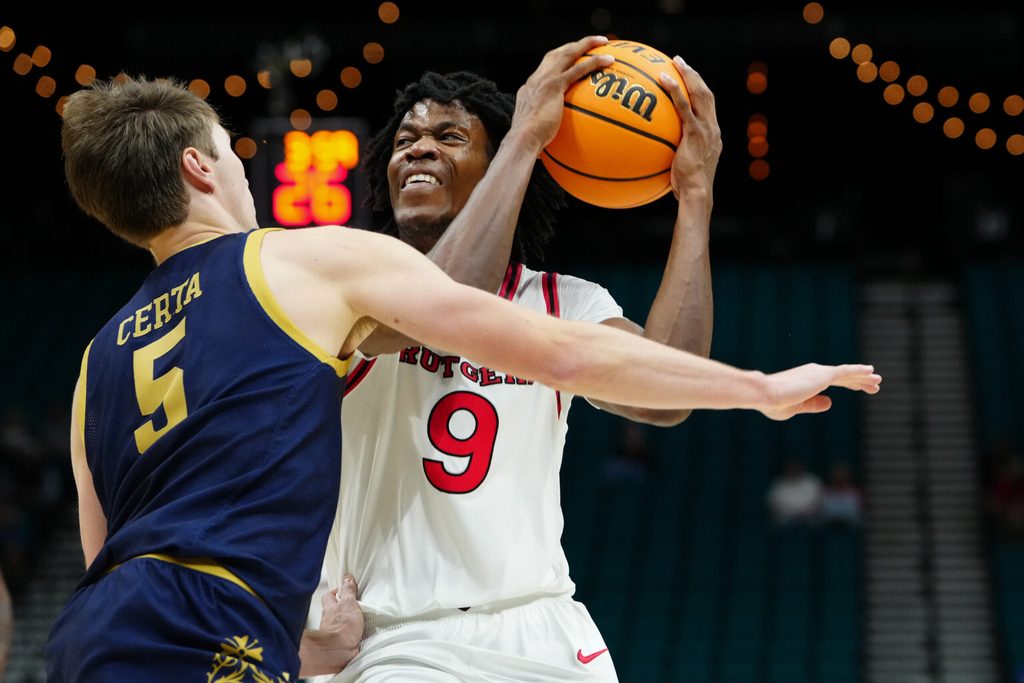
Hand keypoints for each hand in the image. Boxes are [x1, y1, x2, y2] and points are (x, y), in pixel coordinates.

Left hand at [299, 575, 362, 675]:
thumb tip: (347, 578)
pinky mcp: (341, 644)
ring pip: (340, 623)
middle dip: (343, 608)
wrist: (339, 653)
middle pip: (334, 610)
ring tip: (360, 620)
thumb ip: (348, 591)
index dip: (336, 591)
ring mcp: (334, 633)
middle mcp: (329, 620)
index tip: (345, 589)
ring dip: (348, 622)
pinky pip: (346, 636)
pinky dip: (351, 634)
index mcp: (330, 608)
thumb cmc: (341, 628)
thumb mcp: (348, 603)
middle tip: (355, 605)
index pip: (329, 595)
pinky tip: (359, 634)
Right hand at [512, 35, 614, 151]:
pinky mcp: (554, 85)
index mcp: (528, 92)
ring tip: (603, 42)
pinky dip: (595, 62)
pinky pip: (578, 68)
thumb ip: (541, 139)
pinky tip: (610, 61)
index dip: (557, 63)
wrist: (521, 141)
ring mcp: (544, 80)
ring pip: (567, 53)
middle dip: (572, 47)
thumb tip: (542, 156)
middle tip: (589, 44)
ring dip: (586, 44)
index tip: (569, 63)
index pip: (544, 72)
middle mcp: (535, 81)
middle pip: (555, 55)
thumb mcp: (533, 139)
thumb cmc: (526, 147)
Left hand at [659, 56, 722, 198]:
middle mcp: (713, 129)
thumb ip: (677, 156)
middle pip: (707, 94)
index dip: (699, 90)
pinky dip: (674, 90)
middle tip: (680, 63)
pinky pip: (684, 106)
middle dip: (694, 76)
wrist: (697, 193)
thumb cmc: (687, 188)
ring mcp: (706, 129)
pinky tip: (662, 80)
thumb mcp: (684, 169)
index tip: (688, 79)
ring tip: (675, 63)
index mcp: (713, 135)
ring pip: (700, 94)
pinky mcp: (695, 133)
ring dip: (688, 75)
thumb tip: (658, 155)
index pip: (708, 107)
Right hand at [759, 364, 880, 420]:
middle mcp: (813, 373)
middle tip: (874, 386)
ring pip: (847, 374)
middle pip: (843, 377)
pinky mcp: (823, 375)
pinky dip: (858, 371)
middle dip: (859, 381)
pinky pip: (845, 372)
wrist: (765, 394)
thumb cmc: (774, 403)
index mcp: (806, 381)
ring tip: (878, 381)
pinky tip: (871, 372)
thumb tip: (830, 402)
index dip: (849, 384)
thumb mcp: (796, 408)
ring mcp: (819, 373)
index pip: (832, 381)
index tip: (861, 388)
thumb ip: (813, 405)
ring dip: (863, 378)